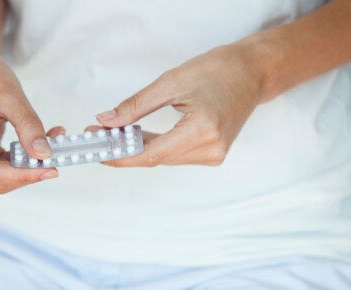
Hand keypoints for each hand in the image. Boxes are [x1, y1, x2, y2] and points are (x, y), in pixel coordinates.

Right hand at [0, 50, 60, 193]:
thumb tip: (43, 154)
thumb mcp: (11, 96)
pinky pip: (0, 168)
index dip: (22, 175)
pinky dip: (21, 161)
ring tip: (50, 144)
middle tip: (56, 158)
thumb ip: (29, 126)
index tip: (50, 169)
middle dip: (27, 172)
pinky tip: (37, 146)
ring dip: (26, 167)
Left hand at [95, 43, 264, 166]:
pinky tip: (141, 136)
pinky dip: (157, 147)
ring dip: (140, 148)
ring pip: (165, 159)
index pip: (152, 154)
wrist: (252, 72)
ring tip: (116, 134)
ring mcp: (214, 154)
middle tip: (99, 136)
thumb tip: (107, 121)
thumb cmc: (218, 71)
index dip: (121, 156)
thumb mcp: (171, 82)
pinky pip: (176, 155)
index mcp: (202, 130)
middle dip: (125, 150)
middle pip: (156, 158)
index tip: (98, 151)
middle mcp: (211, 148)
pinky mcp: (213, 153)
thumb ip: (136, 106)